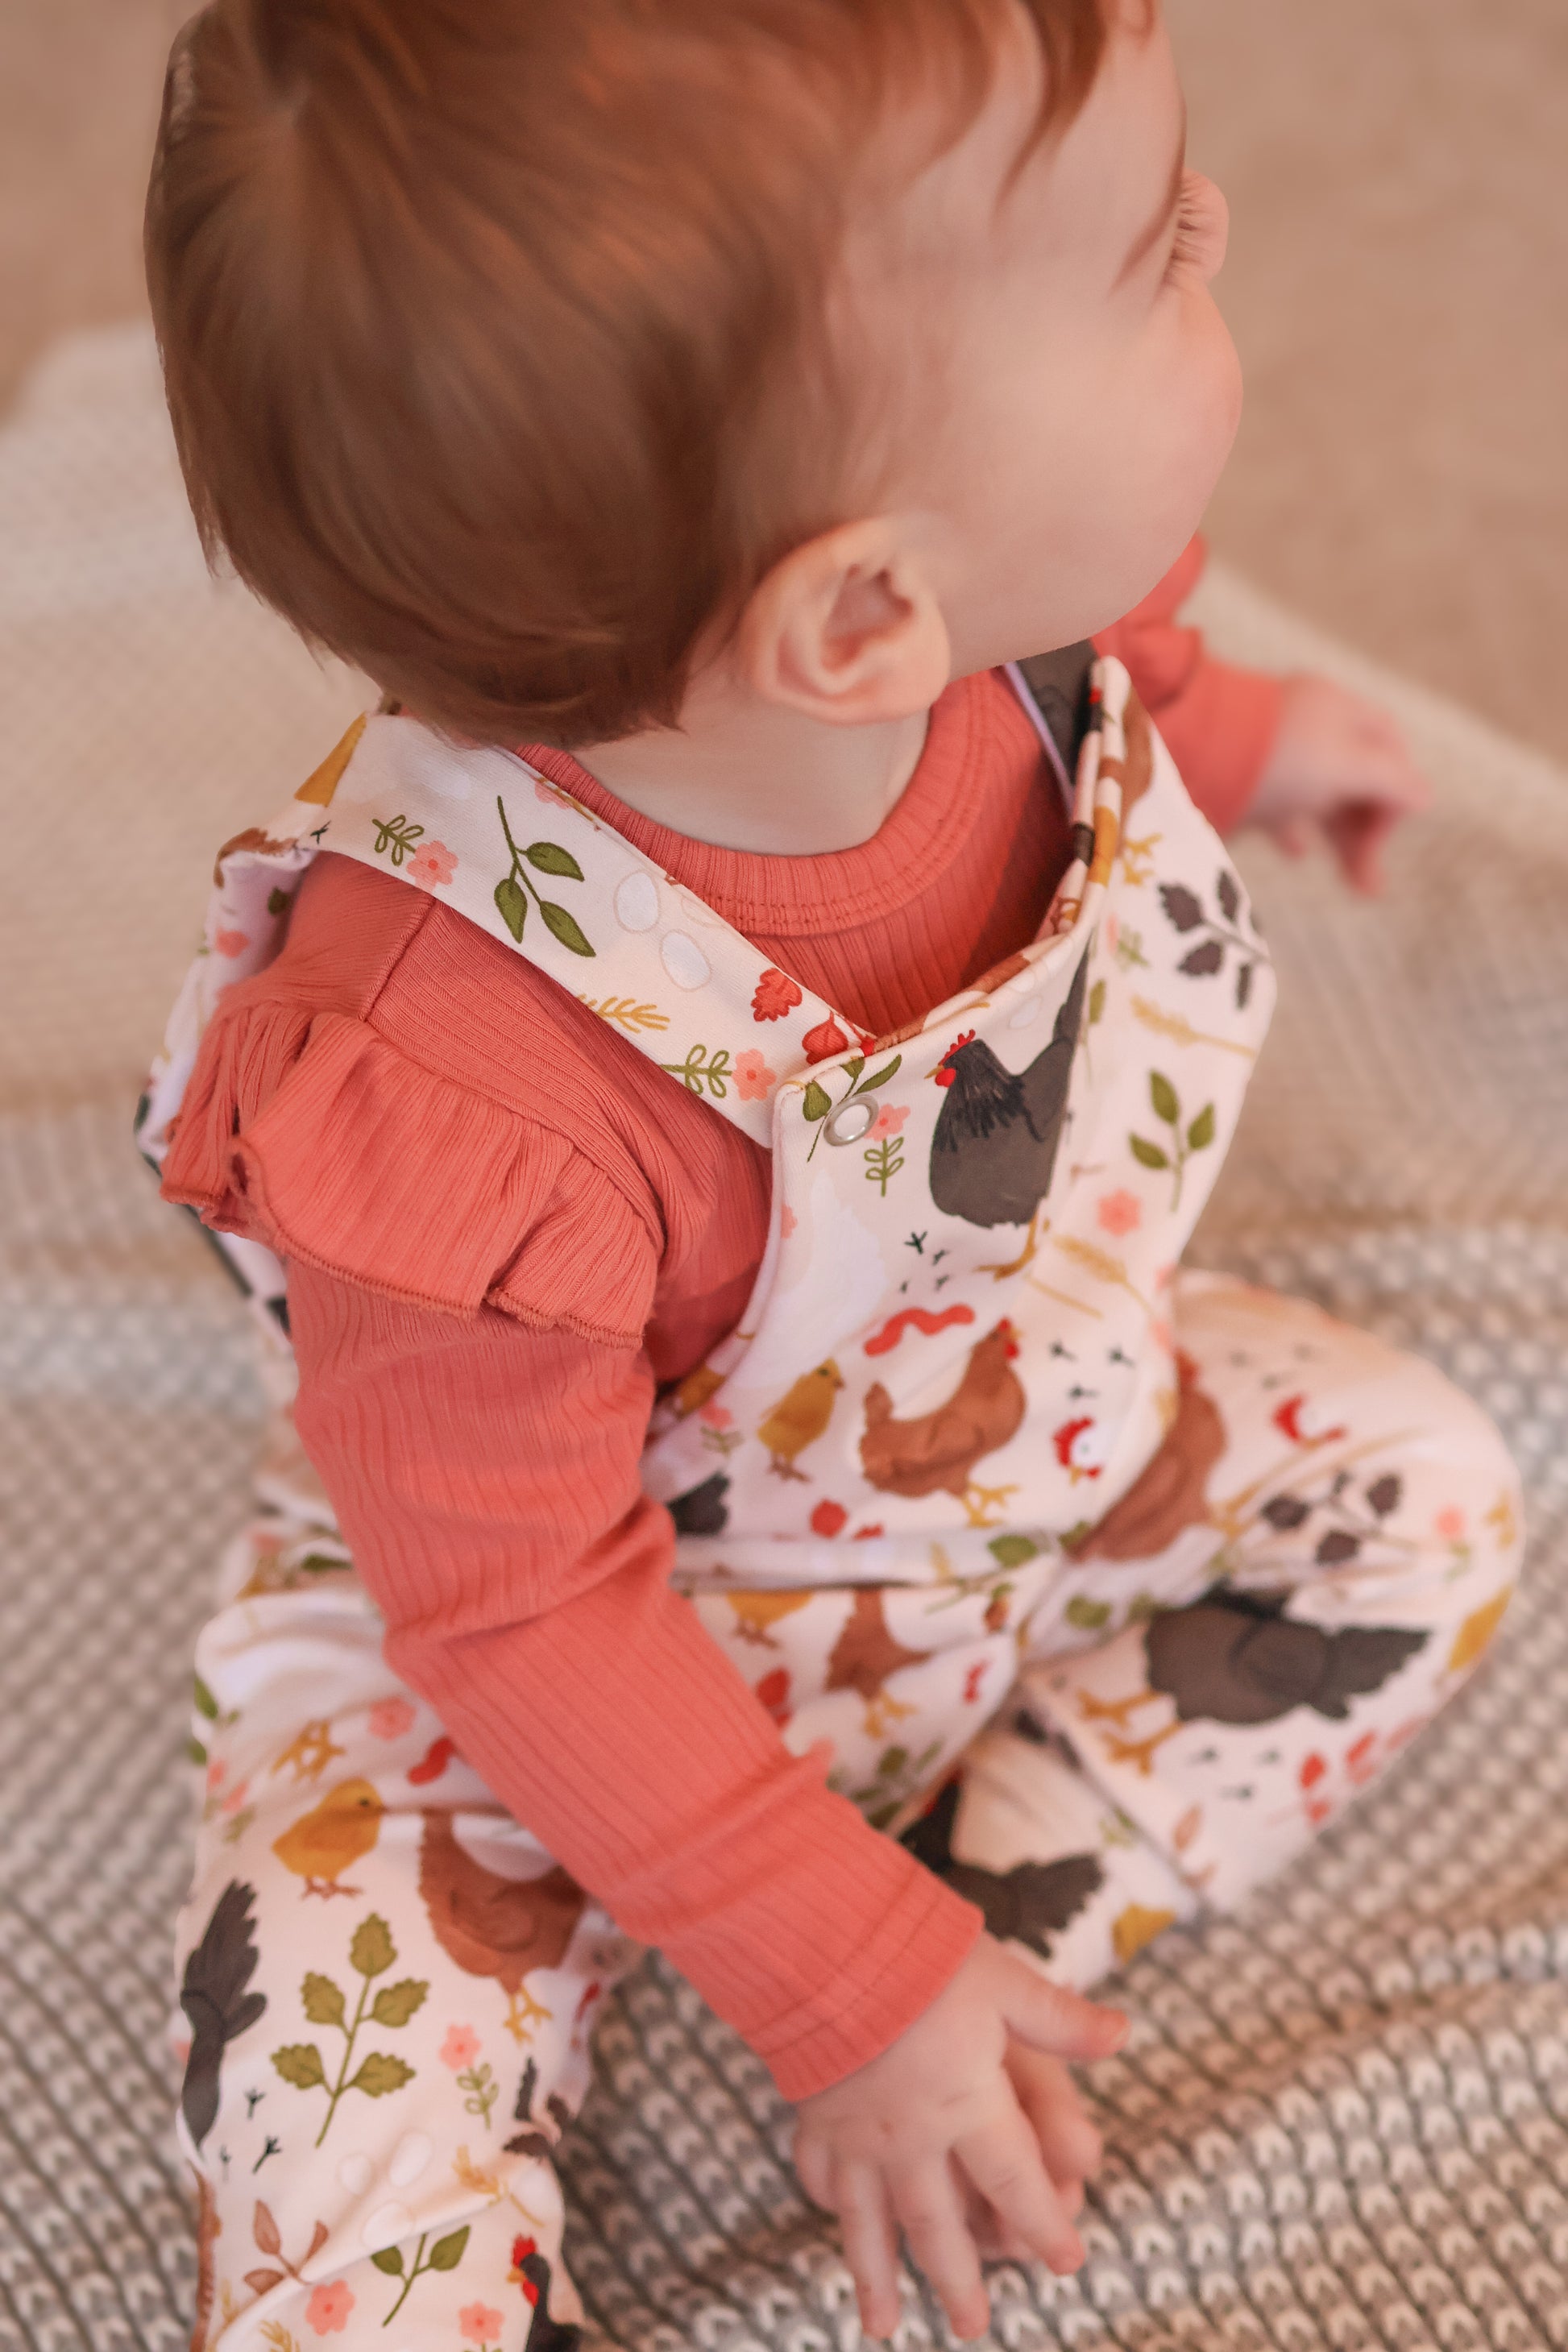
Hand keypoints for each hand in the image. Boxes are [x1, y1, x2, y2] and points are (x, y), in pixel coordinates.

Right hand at [792, 1935, 1125, 2341]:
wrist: (824, 1944)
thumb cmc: (921, 1958)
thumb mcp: (1004, 1980)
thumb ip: (1059, 2018)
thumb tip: (1123, 2034)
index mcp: (967, 2106)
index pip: (1016, 2183)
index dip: (1045, 2225)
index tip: (1067, 2262)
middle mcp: (911, 2137)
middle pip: (937, 2225)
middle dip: (957, 2279)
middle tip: (971, 2326)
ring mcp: (855, 2133)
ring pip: (869, 2221)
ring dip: (877, 2274)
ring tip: (882, 2326)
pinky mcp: (812, 2111)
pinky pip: (817, 2169)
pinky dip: (821, 2197)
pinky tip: (824, 2213)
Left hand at [1249, 674, 1429, 895]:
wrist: (1184, 752)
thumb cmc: (1276, 756)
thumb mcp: (1346, 766)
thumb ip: (1390, 782)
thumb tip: (1425, 797)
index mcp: (1339, 710)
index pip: (1390, 749)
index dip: (1398, 792)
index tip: (1388, 834)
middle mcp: (1307, 726)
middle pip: (1356, 778)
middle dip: (1368, 830)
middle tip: (1370, 887)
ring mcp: (1270, 752)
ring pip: (1320, 796)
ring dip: (1339, 839)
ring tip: (1354, 884)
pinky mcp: (1236, 779)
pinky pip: (1278, 806)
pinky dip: (1294, 831)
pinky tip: (1297, 854)